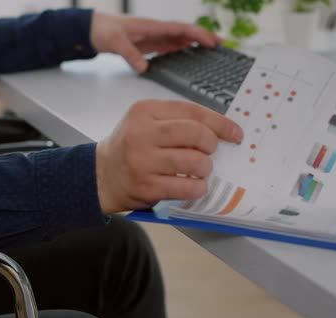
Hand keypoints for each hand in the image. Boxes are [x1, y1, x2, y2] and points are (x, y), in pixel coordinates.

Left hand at [90, 12, 220, 72]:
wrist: (93, 30)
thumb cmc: (104, 30)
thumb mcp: (116, 43)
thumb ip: (130, 55)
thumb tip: (143, 68)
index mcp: (153, 27)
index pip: (180, 29)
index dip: (197, 34)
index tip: (211, 41)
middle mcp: (157, 30)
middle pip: (185, 33)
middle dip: (203, 37)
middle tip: (220, 45)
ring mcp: (155, 37)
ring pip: (181, 39)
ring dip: (196, 43)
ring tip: (212, 50)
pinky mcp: (151, 44)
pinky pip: (172, 46)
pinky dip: (184, 49)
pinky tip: (190, 55)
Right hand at [95, 100, 242, 213]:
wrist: (101, 175)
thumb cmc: (130, 147)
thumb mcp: (145, 123)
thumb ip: (176, 121)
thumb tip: (219, 130)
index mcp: (144, 111)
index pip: (190, 111)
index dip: (219, 122)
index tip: (234, 133)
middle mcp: (141, 134)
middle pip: (194, 133)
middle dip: (211, 143)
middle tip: (210, 151)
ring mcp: (143, 161)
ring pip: (192, 161)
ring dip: (205, 167)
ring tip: (201, 169)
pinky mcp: (146, 186)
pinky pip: (185, 187)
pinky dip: (197, 187)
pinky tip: (196, 185)